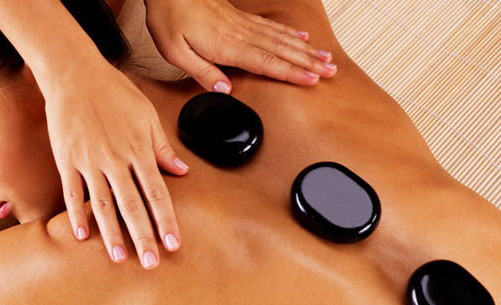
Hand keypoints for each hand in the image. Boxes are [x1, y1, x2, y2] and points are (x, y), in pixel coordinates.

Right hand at [42, 59, 187, 268]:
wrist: (75, 73)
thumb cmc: (114, 91)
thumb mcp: (147, 115)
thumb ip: (163, 147)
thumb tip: (182, 171)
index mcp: (139, 150)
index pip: (157, 193)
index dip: (166, 221)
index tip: (173, 244)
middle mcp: (115, 159)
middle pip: (132, 206)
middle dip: (143, 237)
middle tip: (150, 263)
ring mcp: (89, 161)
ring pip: (102, 205)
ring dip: (111, 234)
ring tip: (119, 257)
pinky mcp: (67, 159)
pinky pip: (72, 192)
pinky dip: (75, 214)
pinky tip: (81, 236)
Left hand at [145, 0, 337, 91]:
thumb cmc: (170, 17)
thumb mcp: (175, 52)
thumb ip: (202, 72)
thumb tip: (225, 90)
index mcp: (226, 45)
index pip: (266, 63)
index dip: (291, 73)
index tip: (312, 80)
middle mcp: (240, 33)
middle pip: (281, 50)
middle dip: (308, 62)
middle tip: (331, 71)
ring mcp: (242, 24)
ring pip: (281, 38)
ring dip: (305, 49)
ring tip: (326, 58)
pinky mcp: (240, 17)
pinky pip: (271, 26)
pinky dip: (290, 33)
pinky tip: (302, 37)